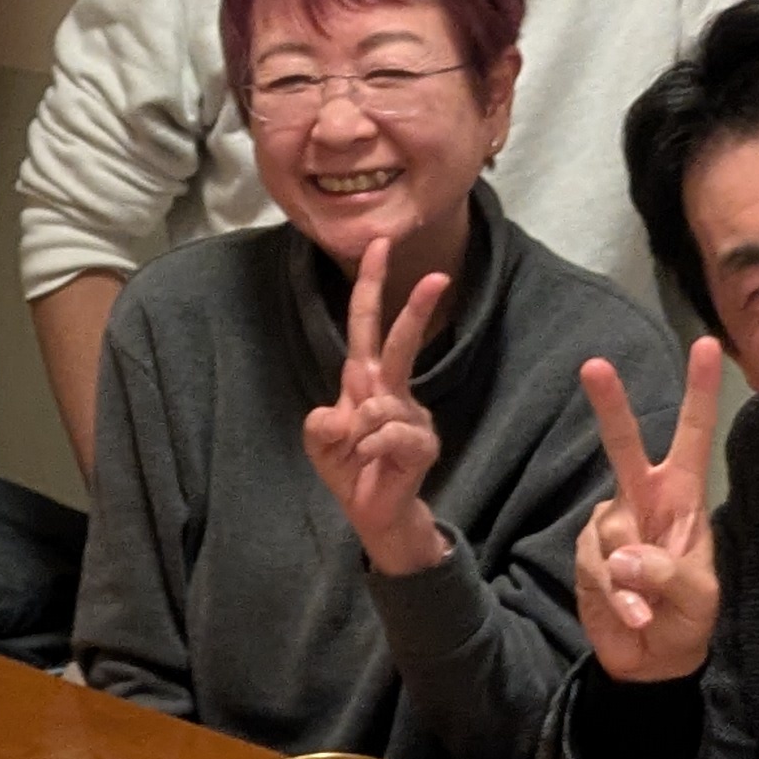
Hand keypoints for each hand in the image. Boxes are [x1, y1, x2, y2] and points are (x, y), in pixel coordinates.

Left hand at [300, 238, 453, 575]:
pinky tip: (374, 463)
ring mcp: (412, 415)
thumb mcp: (321, 444)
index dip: (372, 285)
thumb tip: (340, 415)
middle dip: (417, 309)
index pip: (367, 325)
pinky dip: (370, 450)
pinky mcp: (422, 442)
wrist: (374, 514)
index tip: (380, 245)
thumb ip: (320, 426)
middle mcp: (392, 391)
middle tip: (438, 276)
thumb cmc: (351, 470)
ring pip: (377, 406)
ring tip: (362, 456)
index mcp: (365, 381)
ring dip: (358, 435)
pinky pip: (386, 434)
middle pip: (400, 342)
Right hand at [574, 338, 724, 683]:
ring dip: (631, 577)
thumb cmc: (687, 619)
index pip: (692, 437)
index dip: (700, 392)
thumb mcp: (700, 598)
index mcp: (682, 498)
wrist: (652, 662)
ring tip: (650, 607)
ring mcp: (611, 527)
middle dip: (610, 407)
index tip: (708, 344)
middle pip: (625, 447)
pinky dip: (617, 597)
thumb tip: (624, 555)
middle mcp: (643, 501)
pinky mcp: (587, 554)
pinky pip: (597, 568)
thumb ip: (669, 573)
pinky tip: (633, 615)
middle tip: (595, 365)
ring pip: (611, 531)